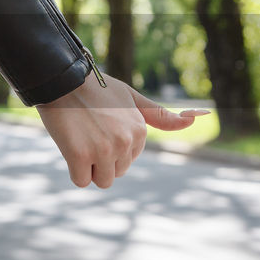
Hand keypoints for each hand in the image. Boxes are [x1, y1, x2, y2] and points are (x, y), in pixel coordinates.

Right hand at [34, 70, 208, 188]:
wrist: (63, 79)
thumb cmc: (96, 88)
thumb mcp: (131, 98)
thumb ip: (159, 115)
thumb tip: (196, 118)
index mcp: (139, 131)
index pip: (128, 160)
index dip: (111, 147)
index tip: (101, 126)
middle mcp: (125, 142)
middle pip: (115, 173)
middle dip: (101, 159)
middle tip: (89, 133)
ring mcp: (103, 150)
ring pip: (100, 180)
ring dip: (88, 167)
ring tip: (81, 140)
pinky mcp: (80, 156)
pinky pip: (81, 181)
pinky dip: (74, 170)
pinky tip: (70, 146)